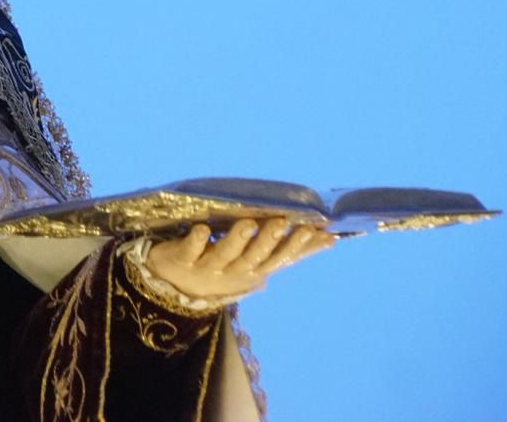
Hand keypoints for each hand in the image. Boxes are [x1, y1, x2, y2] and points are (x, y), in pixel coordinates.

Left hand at [145, 218, 334, 300]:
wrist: (176, 284)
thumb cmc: (227, 268)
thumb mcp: (259, 262)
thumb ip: (292, 250)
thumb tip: (330, 238)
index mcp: (255, 270)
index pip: (279, 258)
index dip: (296, 246)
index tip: (312, 228)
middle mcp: (234, 271)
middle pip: (254, 257)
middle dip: (269, 240)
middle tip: (281, 222)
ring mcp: (208, 267)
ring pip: (225, 254)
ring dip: (237, 239)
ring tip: (248, 223)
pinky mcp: (183, 259)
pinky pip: (190, 250)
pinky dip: (196, 240)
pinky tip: (202, 228)